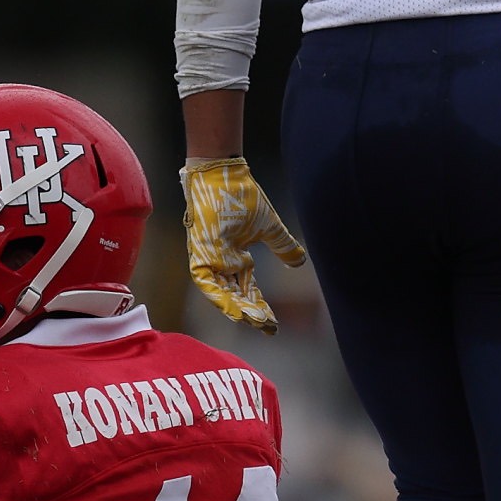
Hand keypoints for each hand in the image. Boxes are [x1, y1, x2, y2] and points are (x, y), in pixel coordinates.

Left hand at [181, 156, 306, 330]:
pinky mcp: (199, 250)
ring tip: (252, 320)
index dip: (260, 307)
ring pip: (219, 292)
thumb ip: (283, 246)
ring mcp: (209, 257)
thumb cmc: (243, 197)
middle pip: (235, 296)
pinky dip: (217, 294)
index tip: (273, 323)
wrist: (226, 174)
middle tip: (267, 326)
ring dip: (234, 307)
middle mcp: (221, 263)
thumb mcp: (269, 227)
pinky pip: (204, 279)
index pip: (248, 291)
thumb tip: (301, 262)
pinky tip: (231, 306)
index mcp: (237, 259)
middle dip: (251, 313)